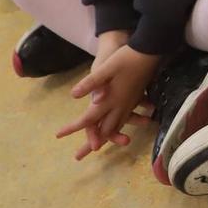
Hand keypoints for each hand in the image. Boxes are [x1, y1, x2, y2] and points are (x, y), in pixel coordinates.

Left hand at [59, 38, 158, 159]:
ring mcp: (128, 104)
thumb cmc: (126, 58)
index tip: (58, 135)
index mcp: (109, 100)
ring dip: (106, 138)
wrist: (149, 52)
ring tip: (97, 147)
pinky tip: (118, 128)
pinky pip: (124, 119)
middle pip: (103, 130)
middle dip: (90, 143)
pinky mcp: (134, 99)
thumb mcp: (106, 68)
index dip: (73, 127)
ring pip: (116, 127)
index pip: (88, 119)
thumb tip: (75, 95)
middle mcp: (119, 106)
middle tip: (78, 156)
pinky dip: (118, 127)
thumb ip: (92, 83)